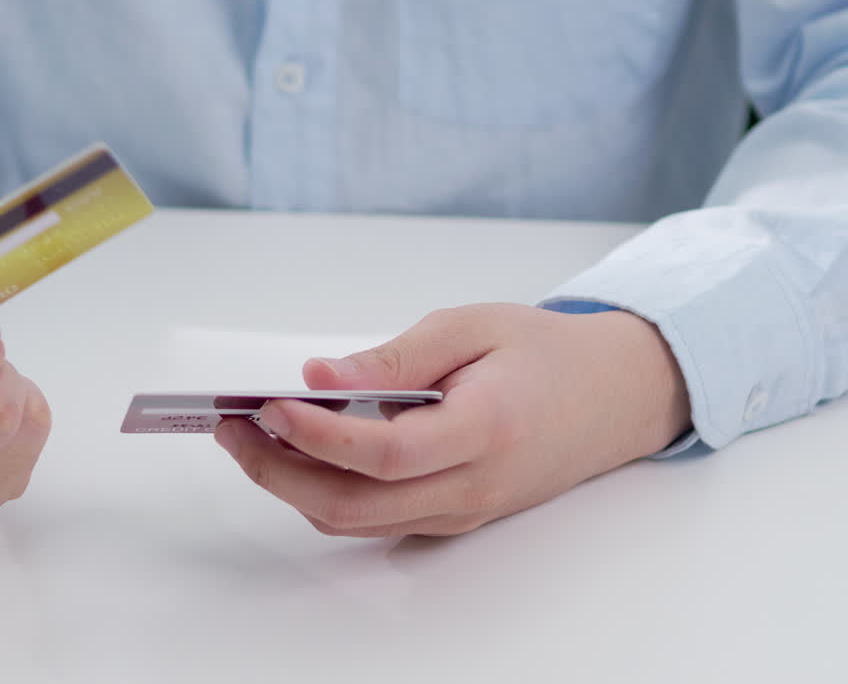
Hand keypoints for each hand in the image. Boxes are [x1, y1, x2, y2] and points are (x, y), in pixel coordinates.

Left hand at [214, 304, 690, 536]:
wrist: (616, 397)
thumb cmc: (547, 353)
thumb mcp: (472, 326)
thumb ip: (395, 358)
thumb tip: (319, 379)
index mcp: (486, 430)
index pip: (384, 454)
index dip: (317, 436)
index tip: (267, 404)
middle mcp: (473, 486)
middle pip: (355, 506)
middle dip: (279, 472)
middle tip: (232, 426)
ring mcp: (463, 510)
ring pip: (358, 521)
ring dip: (293, 484)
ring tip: (250, 433)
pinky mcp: (454, 515)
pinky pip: (377, 517)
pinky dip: (327, 489)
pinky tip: (299, 449)